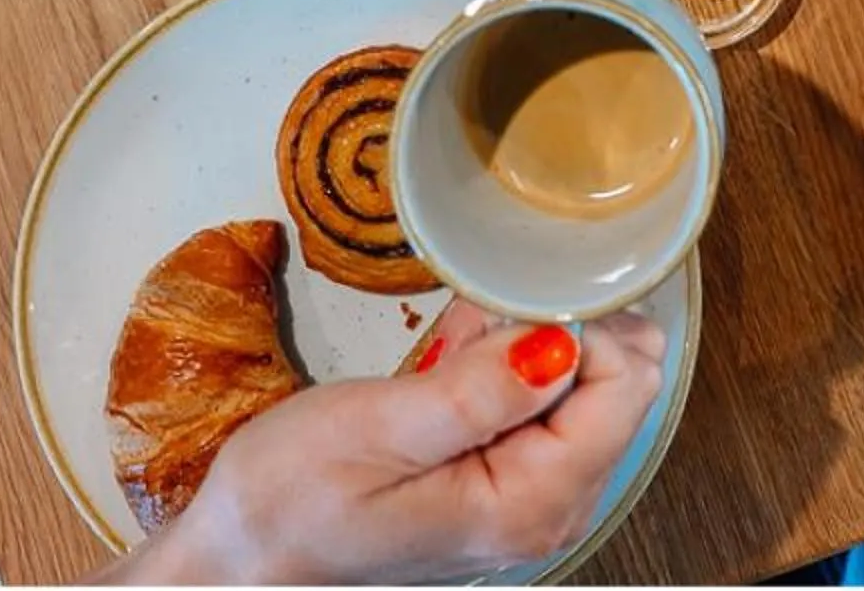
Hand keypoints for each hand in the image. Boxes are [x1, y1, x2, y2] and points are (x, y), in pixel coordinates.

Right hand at [117, 304, 666, 585]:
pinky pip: (535, 400)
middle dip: (552, 327)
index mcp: (532, 502)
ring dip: (520, 341)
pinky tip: (447, 363)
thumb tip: (565, 340)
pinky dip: (499, 363)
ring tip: (448, 349)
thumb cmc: (289, 502)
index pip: (627, 385)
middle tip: (472, 324)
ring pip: (577, 383)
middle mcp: (547, 509)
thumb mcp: (379, 427)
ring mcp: (525, 498)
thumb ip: (481, 389)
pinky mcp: (499, 482)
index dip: (580, 322)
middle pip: (615, 384)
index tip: (511, 301)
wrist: (236, 561)